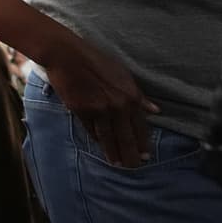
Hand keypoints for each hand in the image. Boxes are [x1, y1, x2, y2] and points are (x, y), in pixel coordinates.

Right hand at [43, 37, 159, 166]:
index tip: (146, 156)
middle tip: (134, 167)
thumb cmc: (95, 60)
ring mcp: (99, 109)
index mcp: (131, 96)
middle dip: (131, 155)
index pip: (141, 127)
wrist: (66, 55)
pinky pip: (91, 130)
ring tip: (117, 164)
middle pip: (126, 137)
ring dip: (113, 153)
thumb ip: (138, 95)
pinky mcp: (81, 111)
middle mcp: (117, 105)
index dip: (143, 143)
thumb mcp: (122, 74)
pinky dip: (96, 139)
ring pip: (108, 138)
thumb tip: (155, 111)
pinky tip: (100, 145)